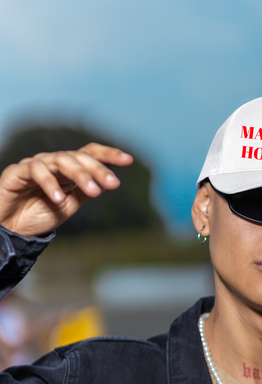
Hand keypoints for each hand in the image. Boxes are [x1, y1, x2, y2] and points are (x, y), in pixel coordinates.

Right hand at [0, 143, 133, 237]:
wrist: (11, 228)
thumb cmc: (38, 214)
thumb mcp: (69, 206)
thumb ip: (84, 193)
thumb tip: (106, 183)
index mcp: (67, 169)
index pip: (89, 154)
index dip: (108, 154)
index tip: (128, 160)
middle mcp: (53, 162)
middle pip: (79, 156)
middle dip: (98, 169)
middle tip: (112, 184)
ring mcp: (36, 164)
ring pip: (61, 160)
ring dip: (80, 175)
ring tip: (93, 191)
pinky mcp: (17, 171)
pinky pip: (37, 170)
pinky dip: (50, 183)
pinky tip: (60, 198)